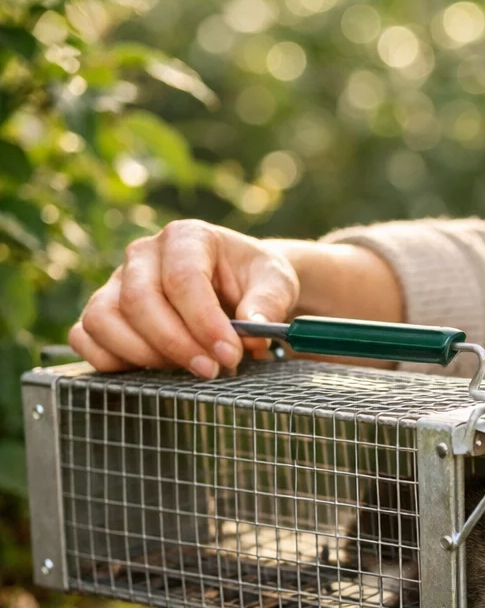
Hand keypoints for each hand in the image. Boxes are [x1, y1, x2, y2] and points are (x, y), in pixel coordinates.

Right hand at [69, 219, 299, 376]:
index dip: (204, 322)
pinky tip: (151, 370)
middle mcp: (144, 254)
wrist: (238, 282)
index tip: (230, 354)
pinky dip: (110, 360)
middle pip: (140, 301)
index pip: (183, 279)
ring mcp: (118, 282)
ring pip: (103, 319)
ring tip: (185, 369)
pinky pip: (85, 336)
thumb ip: (269, 302)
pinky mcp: (105, 310)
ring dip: (143, 355)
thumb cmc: (254, 279)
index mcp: (187, 237)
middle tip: (211, 371)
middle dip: (176, 345)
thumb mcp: (276, 282)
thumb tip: (254, 327)